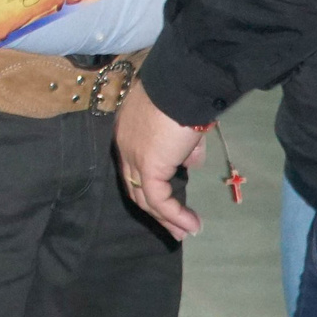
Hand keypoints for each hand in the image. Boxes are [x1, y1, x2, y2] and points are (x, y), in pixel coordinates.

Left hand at [115, 83, 206, 240]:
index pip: (134, 167)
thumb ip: (185, 147)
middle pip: (135, 186)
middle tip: (175, 227)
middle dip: (156, 210)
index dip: (150, 186)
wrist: (181, 84)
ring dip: (167, 218)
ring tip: (186, 232)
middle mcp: (124, 145)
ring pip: (145, 197)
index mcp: (128, 131)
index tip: (169, 202)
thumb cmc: (184, 96)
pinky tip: (191, 224)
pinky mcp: (148, 166)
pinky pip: (159, 199)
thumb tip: (190, 165)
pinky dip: (175, 214)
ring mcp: (133, 156)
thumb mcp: (184, 122)